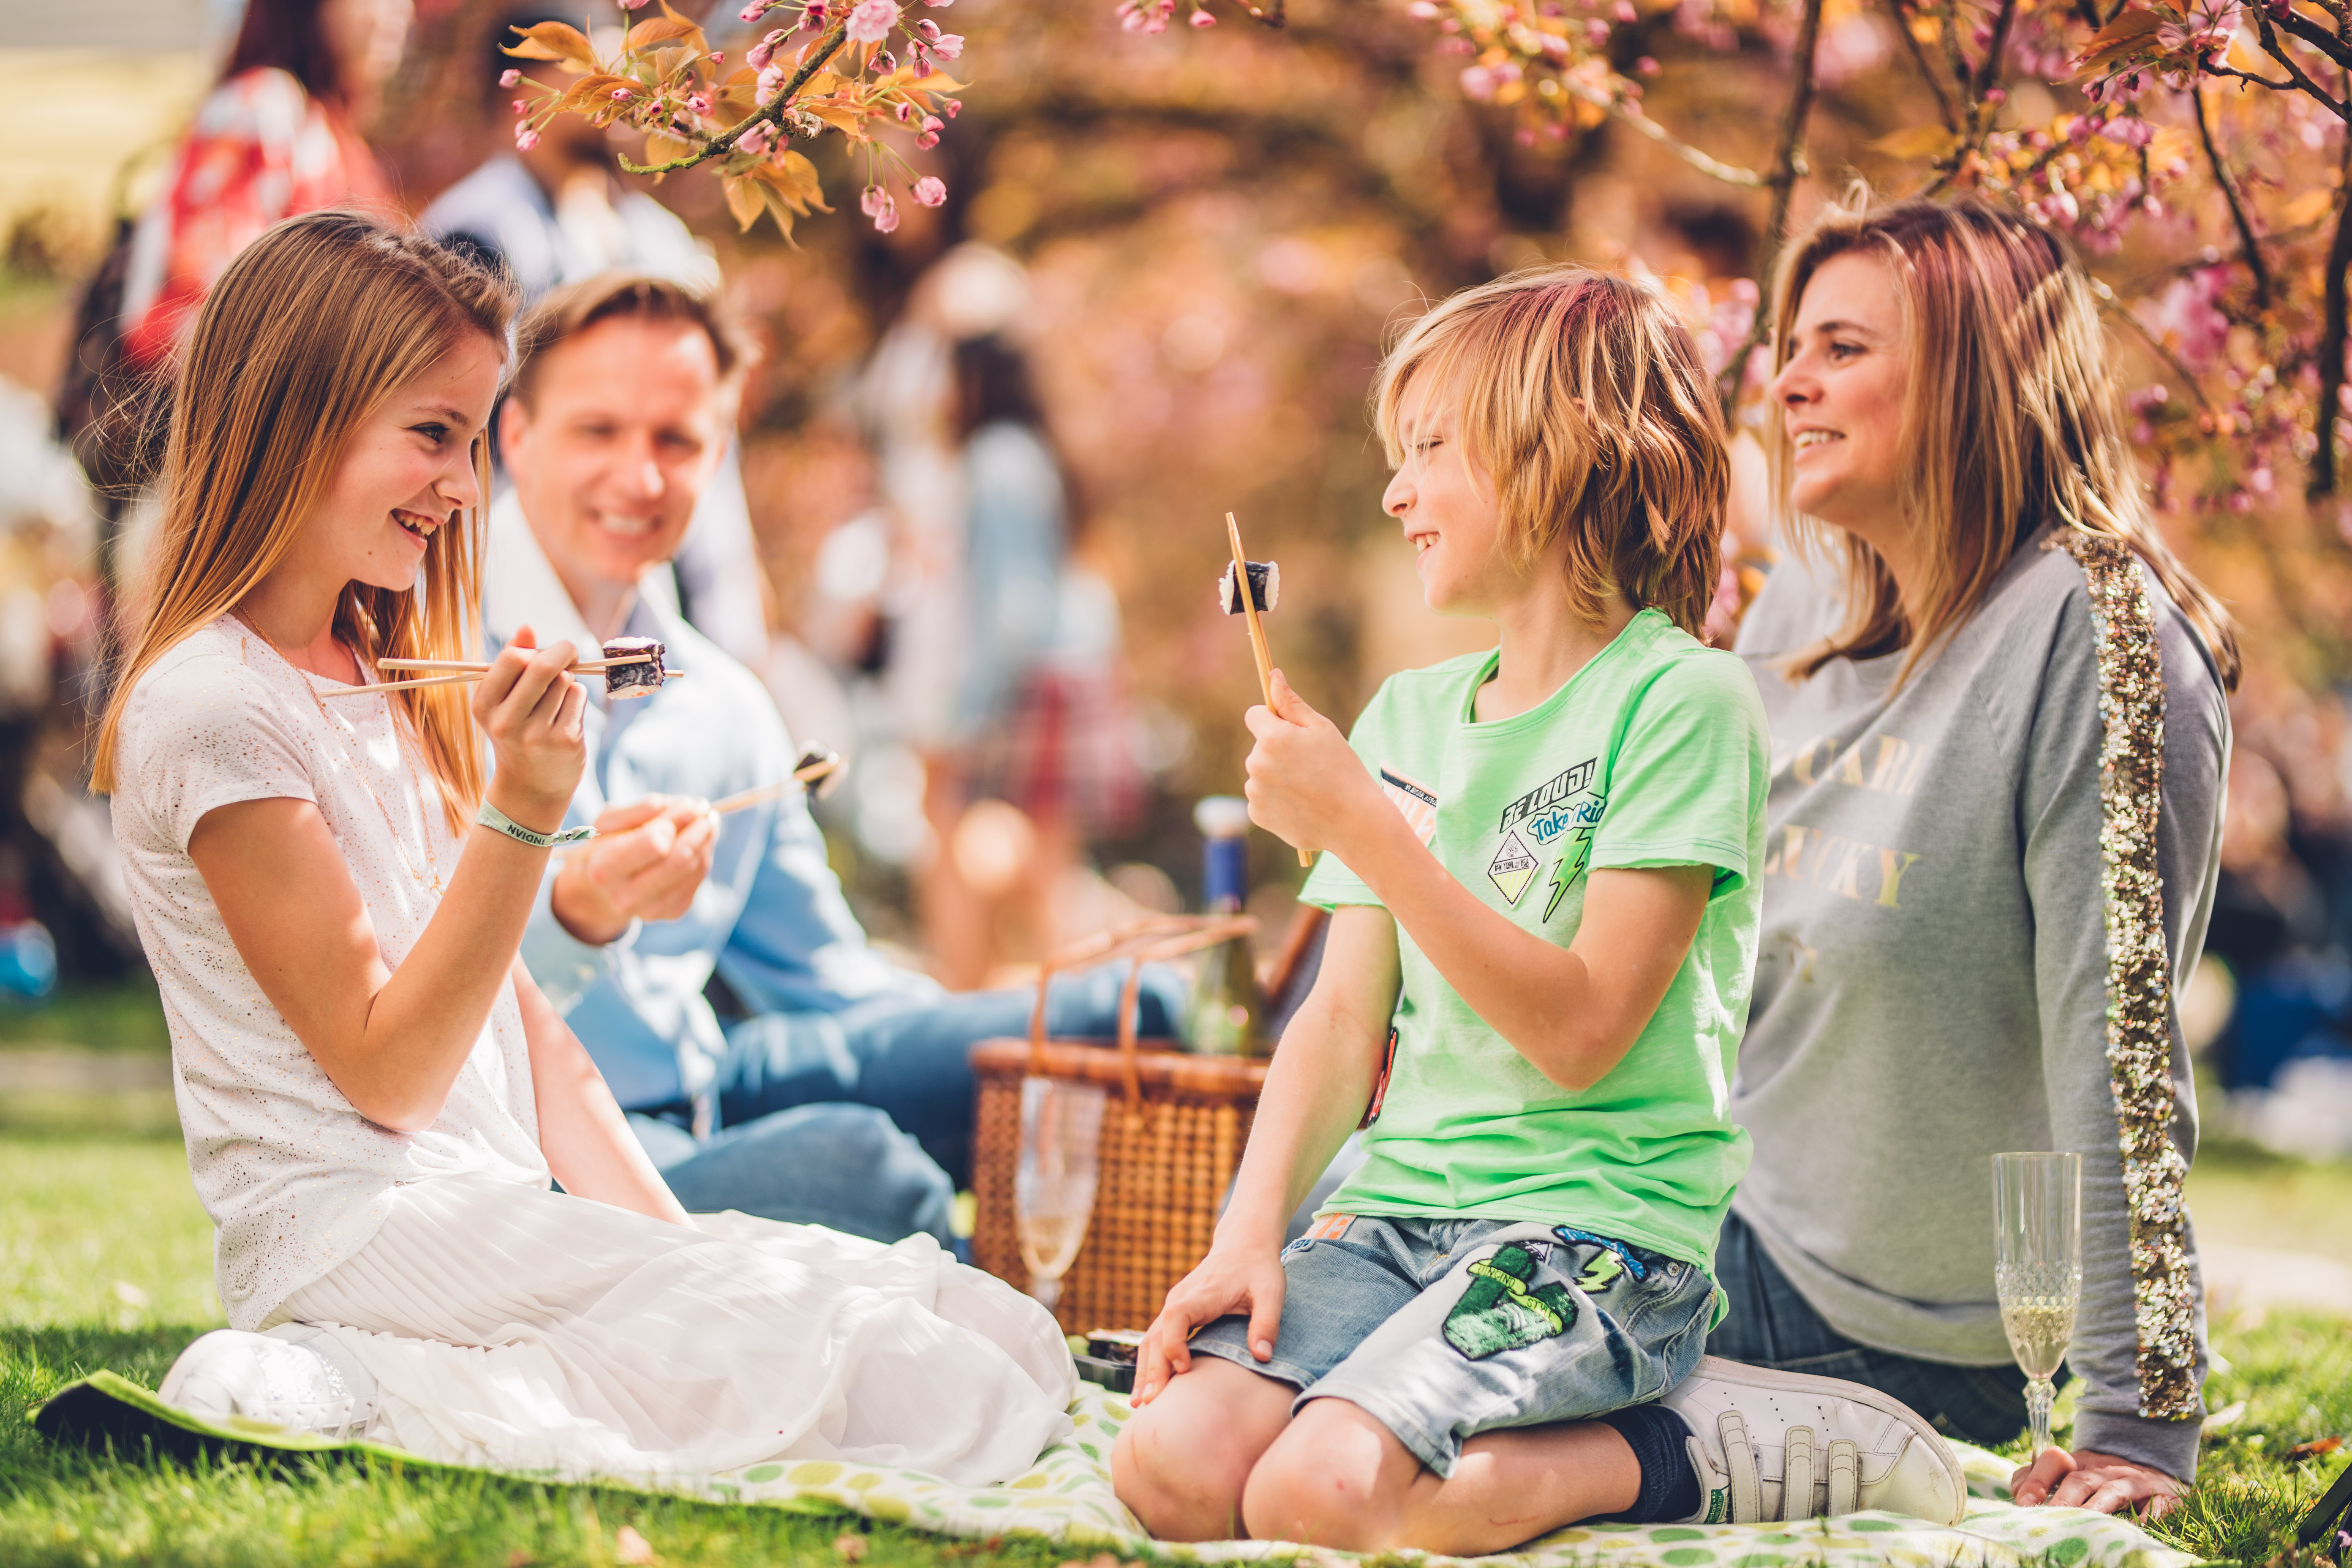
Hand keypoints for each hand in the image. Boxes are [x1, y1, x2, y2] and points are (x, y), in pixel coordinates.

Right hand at [474, 625, 586, 832]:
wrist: (531, 787)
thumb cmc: (518, 733)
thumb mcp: (503, 702)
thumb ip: (512, 663)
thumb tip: (527, 627)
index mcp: (484, 706)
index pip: (512, 658)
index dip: (534, 648)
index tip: (544, 651)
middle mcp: (506, 722)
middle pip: (543, 666)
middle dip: (562, 651)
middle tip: (571, 652)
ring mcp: (537, 734)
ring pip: (565, 681)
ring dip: (568, 680)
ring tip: (558, 699)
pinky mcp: (565, 741)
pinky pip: (578, 697)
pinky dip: (577, 697)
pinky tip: (567, 714)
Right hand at [550, 796, 717, 945]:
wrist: (602, 890)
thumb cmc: (606, 847)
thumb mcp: (609, 822)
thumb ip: (640, 809)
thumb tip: (681, 806)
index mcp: (604, 870)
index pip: (654, 844)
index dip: (675, 821)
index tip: (686, 804)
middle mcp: (626, 897)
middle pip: (681, 858)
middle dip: (699, 827)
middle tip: (704, 807)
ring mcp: (652, 909)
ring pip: (695, 866)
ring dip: (706, 838)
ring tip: (704, 819)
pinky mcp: (673, 912)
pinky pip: (699, 877)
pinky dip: (703, 854)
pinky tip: (698, 841)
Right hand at [1131, 1241, 1286, 1406]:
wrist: (1244, 1244)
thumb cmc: (1258, 1268)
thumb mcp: (1270, 1292)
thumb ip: (1267, 1323)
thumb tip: (1262, 1357)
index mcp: (1198, 1295)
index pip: (1175, 1320)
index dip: (1174, 1346)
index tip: (1184, 1370)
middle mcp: (1178, 1300)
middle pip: (1155, 1336)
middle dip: (1151, 1370)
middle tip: (1149, 1404)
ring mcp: (1174, 1307)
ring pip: (1150, 1340)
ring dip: (1145, 1370)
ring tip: (1140, 1404)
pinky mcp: (1176, 1314)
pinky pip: (1156, 1340)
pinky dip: (1150, 1362)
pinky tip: (1149, 1386)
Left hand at [1242, 669, 1383, 856]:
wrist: (1354, 822)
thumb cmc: (1343, 770)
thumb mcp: (1322, 729)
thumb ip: (1292, 703)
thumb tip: (1273, 676)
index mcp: (1272, 738)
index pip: (1254, 715)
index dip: (1272, 719)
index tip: (1291, 731)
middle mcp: (1256, 763)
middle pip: (1259, 746)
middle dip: (1278, 750)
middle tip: (1310, 765)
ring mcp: (1255, 791)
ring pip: (1260, 773)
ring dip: (1277, 775)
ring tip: (1308, 787)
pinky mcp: (1257, 814)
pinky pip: (1262, 797)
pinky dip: (1276, 799)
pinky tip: (1301, 804)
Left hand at [2009, 1448, 2182, 1516]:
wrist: (2155, 1465)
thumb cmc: (2102, 1477)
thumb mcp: (2073, 1472)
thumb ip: (2041, 1478)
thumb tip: (2016, 1493)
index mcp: (2079, 1462)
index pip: (2053, 1460)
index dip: (2037, 1478)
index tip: (2022, 1501)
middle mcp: (2105, 1469)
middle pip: (2080, 1479)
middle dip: (2063, 1498)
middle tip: (2049, 1517)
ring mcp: (2134, 1481)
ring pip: (2113, 1492)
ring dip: (2097, 1507)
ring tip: (2082, 1522)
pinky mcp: (2163, 1496)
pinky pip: (2158, 1504)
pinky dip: (2150, 1514)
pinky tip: (2140, 1526)